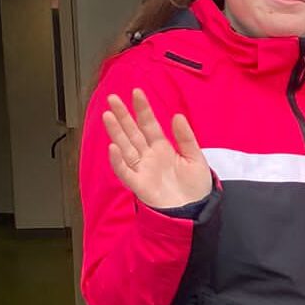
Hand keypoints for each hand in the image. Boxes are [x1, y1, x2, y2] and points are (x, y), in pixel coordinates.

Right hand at [102, 88, 211, 208]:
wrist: (196, 212)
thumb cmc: (196, 188)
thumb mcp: (196, 158)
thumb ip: (186, 138)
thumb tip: (178, 116)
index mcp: (163, 149)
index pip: (150, 125)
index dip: (143, 109)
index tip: (137, 92)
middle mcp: (149, 157)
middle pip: (133, 132)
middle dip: (123, 116)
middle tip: (113, 98)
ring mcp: (142, 170)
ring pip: (125, 147)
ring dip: (116, 132)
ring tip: (108, 115)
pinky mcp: (139, 185)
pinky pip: (125, 171)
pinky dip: (118, 160)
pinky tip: (113, 147)